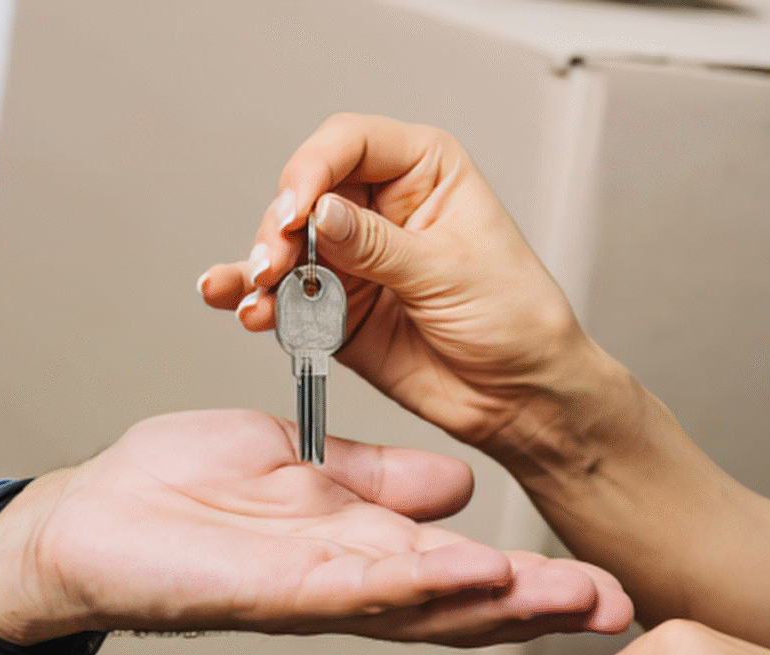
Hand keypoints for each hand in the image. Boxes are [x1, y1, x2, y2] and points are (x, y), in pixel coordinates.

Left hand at [0, 409, 631, 645]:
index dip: (524, 572)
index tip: (594, 573)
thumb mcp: (301, 460)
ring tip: (569, 597)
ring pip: (420, 601)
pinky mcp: (273, 588)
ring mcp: (314, 586)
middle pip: (455, 597)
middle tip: (615, 603)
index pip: (455, 563)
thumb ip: (376, 478)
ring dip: (496, 601)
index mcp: (356, 538)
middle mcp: (346, 574)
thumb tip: (456, 488)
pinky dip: (414, 582)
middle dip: (535, 601)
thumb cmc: (186, 485)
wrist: (100, 512)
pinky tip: (468, 575)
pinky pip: (354, 587)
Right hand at [199, 113, 620, 454]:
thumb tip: (318, 213)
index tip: (296, 211)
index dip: (312, 169)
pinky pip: (288, 298)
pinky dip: (263, 305)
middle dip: (280, 227)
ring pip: (287, 246)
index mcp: (423, 171)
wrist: (520, 396)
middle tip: (273, 262)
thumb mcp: (450, 271)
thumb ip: (377, 244)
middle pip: (306, 193)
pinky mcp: (337, 307)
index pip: (349, 143)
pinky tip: (249, 311)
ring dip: (261, 267)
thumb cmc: (516, 317)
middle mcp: (382, 208)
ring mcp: (355, 259)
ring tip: (254, 290)